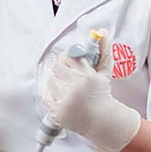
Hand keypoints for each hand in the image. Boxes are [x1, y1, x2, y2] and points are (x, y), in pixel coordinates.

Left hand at [42, 30, 141, 151]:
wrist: (103, 120)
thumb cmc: (102, 93)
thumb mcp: (104, 71)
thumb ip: (104, 51)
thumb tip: (103, 31)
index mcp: (87, 76)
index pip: (68, 57)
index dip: (68, 58)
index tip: (71, 62)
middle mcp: (76, 88)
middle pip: (57, 68)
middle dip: (62, 70)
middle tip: (68, 75)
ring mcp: (66, 101)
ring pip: (51, 81)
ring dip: (57, 82)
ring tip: (66, 87)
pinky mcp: (58, 112)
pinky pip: (47, 96)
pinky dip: (52, 95)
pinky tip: (62, 97)